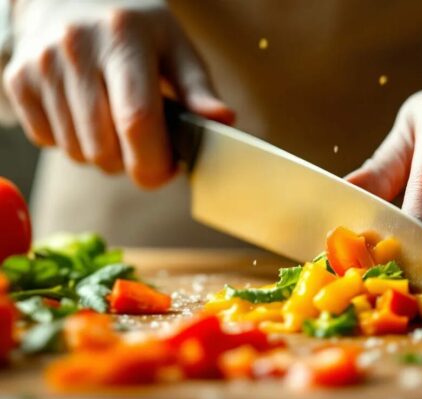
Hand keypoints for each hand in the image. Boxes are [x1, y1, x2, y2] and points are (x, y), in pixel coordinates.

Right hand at [3, 0, 233, 187]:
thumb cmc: (135, 27)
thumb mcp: (175, 46)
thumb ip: (198, 89)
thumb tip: (223, 121)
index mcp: (124, 39)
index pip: (137, 121)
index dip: (155, 162)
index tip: (169, 170)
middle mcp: (75, 49)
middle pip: (105, 149)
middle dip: (132, 162)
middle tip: (145, 142)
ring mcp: (41, 66)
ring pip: (78, 153)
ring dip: (103, 154)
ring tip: (115, 122)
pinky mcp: (17, 81)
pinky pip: (49, 143)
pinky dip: (72, 142)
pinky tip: (85, 113)